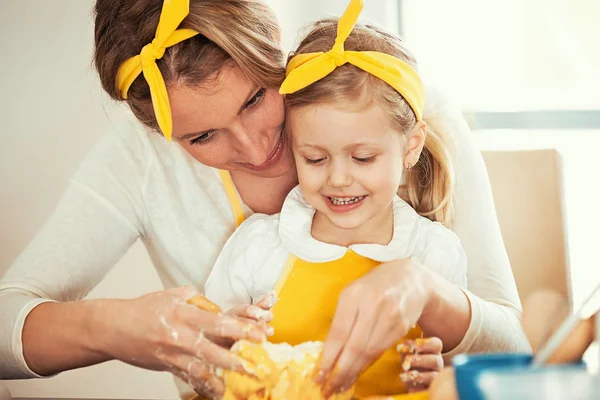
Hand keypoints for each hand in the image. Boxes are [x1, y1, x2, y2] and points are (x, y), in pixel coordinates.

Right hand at [95, 286, 270, 397]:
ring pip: (202, 365)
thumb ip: (196, 299)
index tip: (260, 333)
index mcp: (185, 312)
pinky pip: (188, 376)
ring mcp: (173, 352)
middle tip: (258, 360)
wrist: (114, 327)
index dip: (242, 328)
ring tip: (243, 378)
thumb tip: (215, 304)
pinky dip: (204, 384)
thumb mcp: (173, 295)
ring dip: (224, 373)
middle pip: (214, 346)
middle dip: (238, 355)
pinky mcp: (166, 365)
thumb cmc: (144, 309)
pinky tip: (217, 390)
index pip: (219, 321)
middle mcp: (180, 334)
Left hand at [317, 259, 432, 396]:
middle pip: (355, 347)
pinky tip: (356, 374)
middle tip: (327, 389)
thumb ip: (341, 318)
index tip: (318, 375)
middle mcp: (373, 305)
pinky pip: (380, 351)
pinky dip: (366, 366)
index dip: (328, 358)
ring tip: (339, 386)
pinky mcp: (401, 328)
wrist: (409, 279)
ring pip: (368, 353)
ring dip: (352, 373)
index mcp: (353, 295)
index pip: (338, 333)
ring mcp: (390, 317)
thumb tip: (328, 352)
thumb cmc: (373, 287)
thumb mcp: (352, 293)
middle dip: (339, 372)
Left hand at [398, 337, 443, 391]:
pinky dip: (419, 390)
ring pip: (433, 376)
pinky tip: (410, 389)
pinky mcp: (430, 388)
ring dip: (419, 376)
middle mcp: (437, 363)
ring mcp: (436, 376)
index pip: (436, 344)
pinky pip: (428, 390)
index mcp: (433, 351)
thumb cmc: (411, 360)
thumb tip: (403, 346)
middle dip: (421, 360)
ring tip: (404, 376)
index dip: (427, 343)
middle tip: (408, 361)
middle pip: (435, 360)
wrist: (413, 378)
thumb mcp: (408, 352)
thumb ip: (407, 347)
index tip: (416, 342)